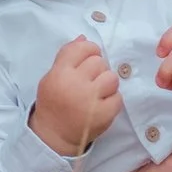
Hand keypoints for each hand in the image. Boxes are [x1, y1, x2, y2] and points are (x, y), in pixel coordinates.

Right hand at [30, 36, 121, 154]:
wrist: (54, 134)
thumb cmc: (54, 102)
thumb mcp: (52, 76)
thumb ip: (67, 56)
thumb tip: (84, 37)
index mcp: (60, 73)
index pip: (83, 48)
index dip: (90, 50)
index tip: (89, 59)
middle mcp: (75, 84)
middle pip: (99, 62)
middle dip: (97, 69)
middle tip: (89, 81)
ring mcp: (90, 100)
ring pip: (112, 78)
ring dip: (107, 84)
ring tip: (97, 93)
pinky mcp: (104, 115)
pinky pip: (118, 97)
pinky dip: (112, 101)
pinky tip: (100, 106)